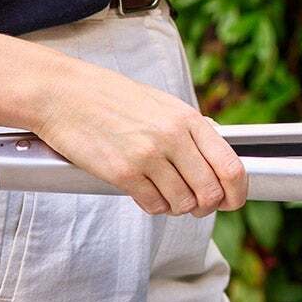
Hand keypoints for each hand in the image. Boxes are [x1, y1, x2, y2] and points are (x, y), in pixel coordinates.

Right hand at [29, 58, 247, 216]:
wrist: (64, 94)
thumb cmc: (111, 98)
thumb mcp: (162, 104)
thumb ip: (191, 130)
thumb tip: (218, 158)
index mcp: (188, 119)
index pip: (231, 166)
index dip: (237, 192)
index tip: (232, 200)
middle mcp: (173, 138)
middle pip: (210, 191)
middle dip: (206, 205)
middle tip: (195, 204)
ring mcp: (148, 156)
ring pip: (183, 203)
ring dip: (178, 207)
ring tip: (166, 195)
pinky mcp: (123, 173)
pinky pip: (153, 205)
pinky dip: (154, 206)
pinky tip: (146, 193)